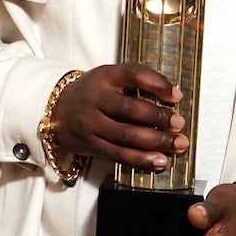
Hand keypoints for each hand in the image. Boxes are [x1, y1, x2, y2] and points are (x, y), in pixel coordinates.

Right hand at [51, 63, 189, 170]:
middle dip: (159, 118)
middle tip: (179, 123)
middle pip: (130, 109)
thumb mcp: (111, 77)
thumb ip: (139, 82)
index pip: (134, 75)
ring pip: (126, 136)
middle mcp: (96, 99)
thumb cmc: (94, 93)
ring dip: (155, 142)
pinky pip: (119, 155)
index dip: (158, 84)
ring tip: (177, 145)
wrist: (56, 110)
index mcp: (105, 77)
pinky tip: (159, 161)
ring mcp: (91, 124)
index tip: (177, 95)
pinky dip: (141, 159)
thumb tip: (174, 94)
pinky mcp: (91, 145)